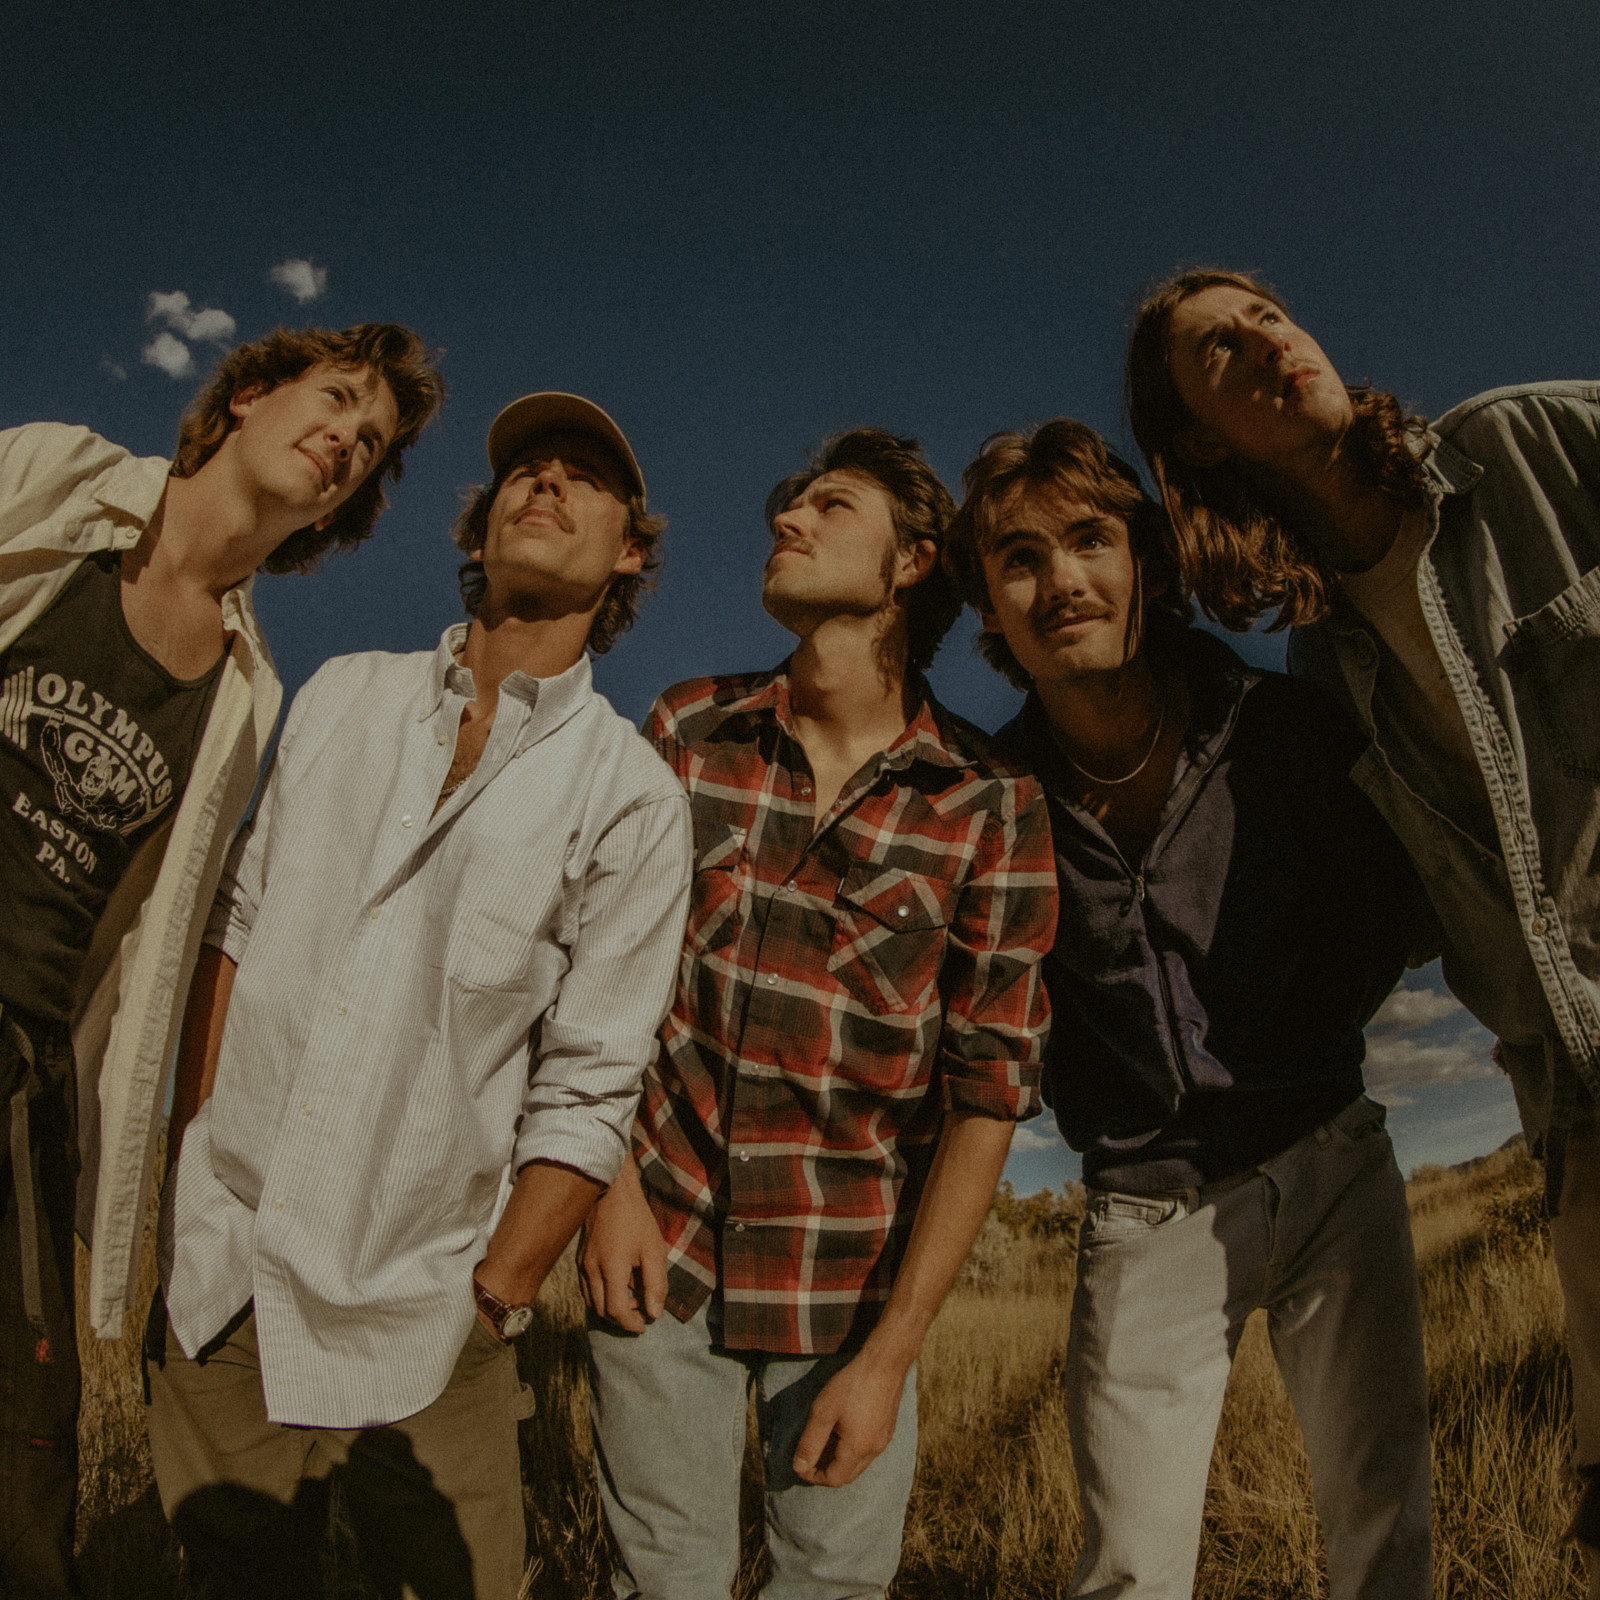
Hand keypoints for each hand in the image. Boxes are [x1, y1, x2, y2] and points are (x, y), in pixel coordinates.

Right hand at [579, 1164, 667, 1332]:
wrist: (612, 1190)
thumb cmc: (635, 1218)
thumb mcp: (654, 1248)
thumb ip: (655, 1283)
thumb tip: (655, 1314)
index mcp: (611, 1268)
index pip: (616, 1311)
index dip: (631, 1324)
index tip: (645, 1325)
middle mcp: (591, 1270)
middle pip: (602, 1311)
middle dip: (621, 1319)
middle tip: (641, 1312)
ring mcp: (582, 1264)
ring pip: (592, 1302)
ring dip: (610, 1308)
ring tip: (632, 1297)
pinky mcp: (580, 1258)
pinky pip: (588, 1288)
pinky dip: (602, 1295)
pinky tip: (619, 1284)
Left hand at [791, 1348, 910, 1487]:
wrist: (884, 1362)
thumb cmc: (852, 1385)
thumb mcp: (823, 1412)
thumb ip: (810, 1442)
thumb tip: (799, 1467)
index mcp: (857, 1449)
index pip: (834, 1479)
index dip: (814, 1477)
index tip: (801, 1464)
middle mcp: (874, 1450)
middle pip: (848, 1475)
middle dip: (827, 1471)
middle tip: (811, 1454)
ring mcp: (884, 1439)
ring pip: (859, 1463)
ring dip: (840, 1460)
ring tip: (825, 1440)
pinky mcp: (887, 1428)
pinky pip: (868, 1450)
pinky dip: (852, 1449)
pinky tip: (843, 1429)